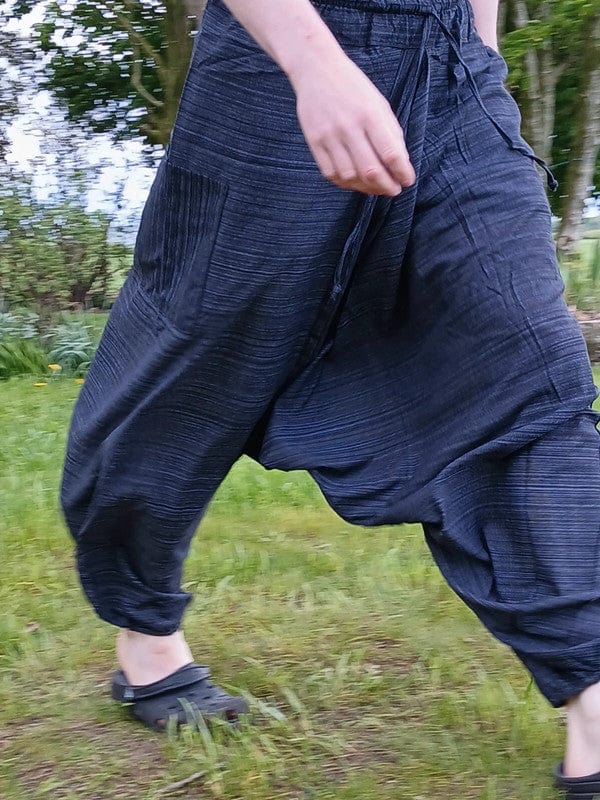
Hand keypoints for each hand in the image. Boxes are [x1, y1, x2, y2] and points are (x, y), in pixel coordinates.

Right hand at [292, 54, 415, 195]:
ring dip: (366, 188)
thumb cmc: (353, 86)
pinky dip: (346, 183)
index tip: (407, 181)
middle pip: (371, 170)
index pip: (391, 153)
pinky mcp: (314, 142)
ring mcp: (329, 136)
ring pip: (350, 176)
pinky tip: (356, 181)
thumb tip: (401, 163)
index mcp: (370, 114)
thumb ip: (391, 132)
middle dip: (386, 186)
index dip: (402, 172)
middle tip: (394, 190)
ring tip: (375, 187)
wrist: (316, 69)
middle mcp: (349, 127)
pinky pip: (331, 173)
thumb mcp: (378, 102)